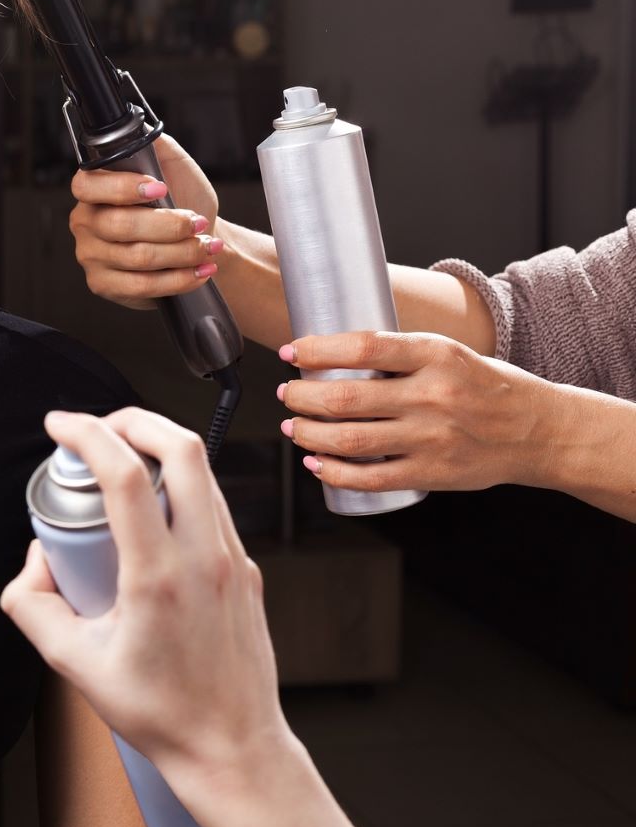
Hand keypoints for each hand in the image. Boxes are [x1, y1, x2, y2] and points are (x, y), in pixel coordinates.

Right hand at [1, 408, 285, 779]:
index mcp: (158, 577)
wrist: (232, 749)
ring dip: (158, 448)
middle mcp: (204, 558)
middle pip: (181, 446)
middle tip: (96, 427)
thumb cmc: (161, 713)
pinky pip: (214, 505)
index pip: (125, 473)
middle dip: (132, 418)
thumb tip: (34, 560)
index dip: (85, 433)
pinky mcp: (245, 571)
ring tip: (119, 462)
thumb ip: (31, 605)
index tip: (59, 426)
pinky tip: (151, 508)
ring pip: (203, 471)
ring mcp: (233, 561)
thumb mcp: (72, 664)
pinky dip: (179, 485)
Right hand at [68, 135, 224, 308]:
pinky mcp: (103, 284)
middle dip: (168, 226)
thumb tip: (142, 134)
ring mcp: (90, 255)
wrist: (197, 238)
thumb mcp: (173, 164)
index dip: (122, 188)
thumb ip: (155, 146)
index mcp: (93, 189)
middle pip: (119, 226)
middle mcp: (85, 221)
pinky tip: (198, 270)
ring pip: (136, 257)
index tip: (159, 188)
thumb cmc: (183, 199)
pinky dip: (177, 279)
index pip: (88, 186)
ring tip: (206, 247)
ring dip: (180, 253)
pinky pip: (140, 285)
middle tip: (196, 222)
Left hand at [279, 332, 555, 493]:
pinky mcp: (433, 473)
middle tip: (287, 393)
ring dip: (307, 434)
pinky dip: (333, 472)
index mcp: (437, 355)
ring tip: (293, 426)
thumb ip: (399, 356)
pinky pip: (370, 478)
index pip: (363, 348)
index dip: (317, 350)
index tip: (291, 352)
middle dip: (301, 396)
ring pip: (349, 440)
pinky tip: (315, 463)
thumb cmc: (485, 386)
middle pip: (345, 398)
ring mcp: (432, 439)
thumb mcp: (449, 353)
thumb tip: (329, 355)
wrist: (539, 430)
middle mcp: (433, 396)